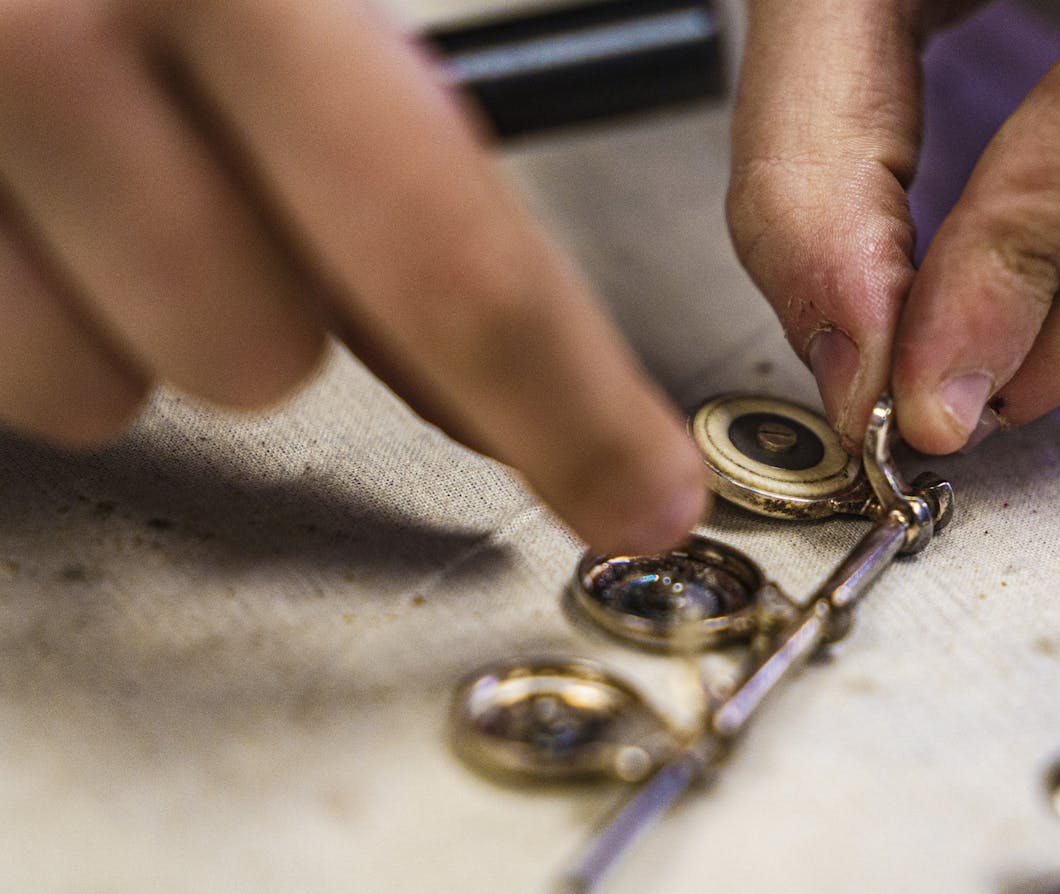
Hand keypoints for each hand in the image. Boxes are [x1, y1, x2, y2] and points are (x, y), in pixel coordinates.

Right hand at [0, 1, 704, 552]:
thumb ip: (386, 138)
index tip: (637, 496)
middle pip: (261, 356)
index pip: (450, 255)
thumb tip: (511, 355)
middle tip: (242, 220)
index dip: (563, 408)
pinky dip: (30, 314)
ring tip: (104, 193)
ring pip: (111, 386)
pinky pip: (6, 372)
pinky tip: (27, 214)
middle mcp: (61, 38)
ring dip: (139, 318)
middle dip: (278, 323)